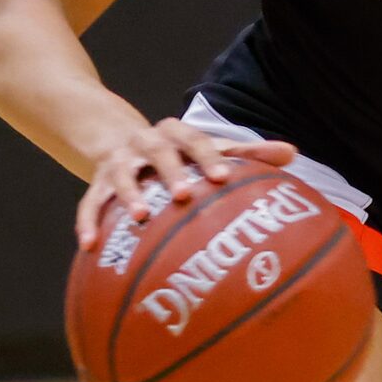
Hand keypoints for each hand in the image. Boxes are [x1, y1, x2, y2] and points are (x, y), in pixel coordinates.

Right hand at [75, 119, 296, 250]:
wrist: (117, 138)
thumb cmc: (179, 153)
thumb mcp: (208, 148)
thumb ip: (248, 152)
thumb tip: (293, 153)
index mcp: (178, 134)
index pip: (197, 141)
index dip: (208, 157)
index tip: (222, 177)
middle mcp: (147, 143)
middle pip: (159, 152)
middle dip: (171, 172)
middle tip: (184, 196)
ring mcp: (120, 162)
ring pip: (123, 176)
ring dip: (130, 195)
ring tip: (141, 217)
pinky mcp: (97, 183)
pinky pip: (90, 203)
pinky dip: (88, 223)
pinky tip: (90, 247)